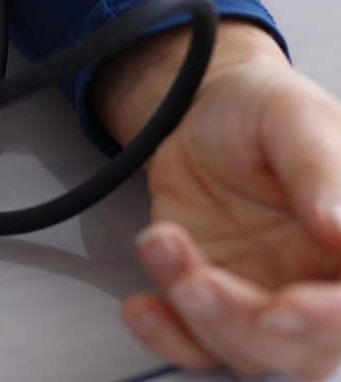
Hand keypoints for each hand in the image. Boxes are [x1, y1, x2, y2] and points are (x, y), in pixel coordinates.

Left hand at [96, 24, 340, 378]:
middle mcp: (319, 286)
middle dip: (249, 325)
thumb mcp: (295, 117)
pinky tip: (141, 307)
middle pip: (305, 348)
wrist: (200, 111)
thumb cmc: (262, 111)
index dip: (327, 317)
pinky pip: (193, 344)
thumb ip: (320, 170)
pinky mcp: (209, 301)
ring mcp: (264, 299)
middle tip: (200, 284)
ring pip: (247, 351)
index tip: (286, 307)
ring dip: (198, 317)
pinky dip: (166, 336)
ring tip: (160, 245)